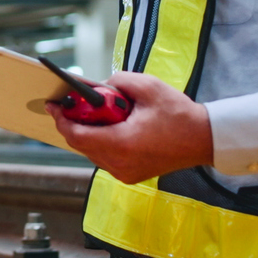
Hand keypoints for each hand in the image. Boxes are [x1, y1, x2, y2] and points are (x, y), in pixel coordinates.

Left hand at [49, 71, 211, 184]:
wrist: (203, 139)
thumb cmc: (179, 114)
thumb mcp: (148, 87)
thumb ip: (118, 81)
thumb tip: (99, 86)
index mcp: (121, 143)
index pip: (76, 135)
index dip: (61, 120)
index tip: (54, 106)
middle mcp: (119, 163)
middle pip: (81, 144)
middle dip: (75, 123)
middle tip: (74, 105)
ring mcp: (124, 173)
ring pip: (92, 152)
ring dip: (89, 133)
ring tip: (100, 114)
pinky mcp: (130, 175)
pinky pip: (105, 158)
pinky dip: (102, 142)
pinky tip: (112, 127)